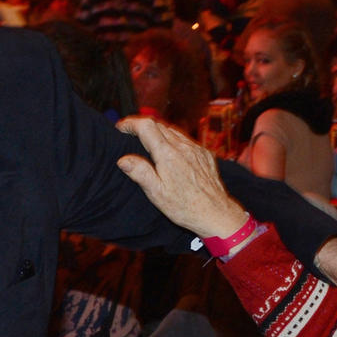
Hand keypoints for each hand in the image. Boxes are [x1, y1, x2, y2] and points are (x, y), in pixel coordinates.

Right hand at [116, 115, 246, 239]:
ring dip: (159, 132)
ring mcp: (196, 149)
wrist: (215, 213)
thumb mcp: (157, 193)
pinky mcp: (205, 155)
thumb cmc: (185, 207)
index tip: (121, 128)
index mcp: (168, 154)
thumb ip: (140, 173)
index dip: (131, 123)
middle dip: (143, 126)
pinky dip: (175, 141)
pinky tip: (172, 152)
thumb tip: (123, 160)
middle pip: (159, 125)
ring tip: (149, 142)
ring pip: (174, 131)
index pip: (146, 126)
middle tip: (131, 134)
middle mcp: (183, 147)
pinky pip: (186, 140)